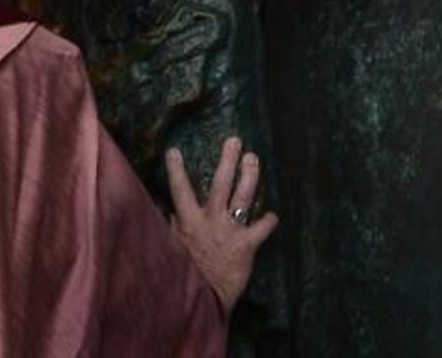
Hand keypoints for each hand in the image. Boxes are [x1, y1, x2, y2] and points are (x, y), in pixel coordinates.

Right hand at [165, 136, 277, 313]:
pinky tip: (273, 215)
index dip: (177, 170)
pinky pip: (261, 228)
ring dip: (250, 176)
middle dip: (228, 160)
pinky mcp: (246, 245)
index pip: (179, 190)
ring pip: (241, 197)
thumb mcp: (173, 249)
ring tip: (254, 159)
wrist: (203, 300)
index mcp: (188, 221)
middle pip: (219, 184)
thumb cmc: (186, 274)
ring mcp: (229, 231)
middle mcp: (209, 221)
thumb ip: (172, 228)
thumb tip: (168, 211)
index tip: (175, 151)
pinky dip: (268, 221)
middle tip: (235, 141)